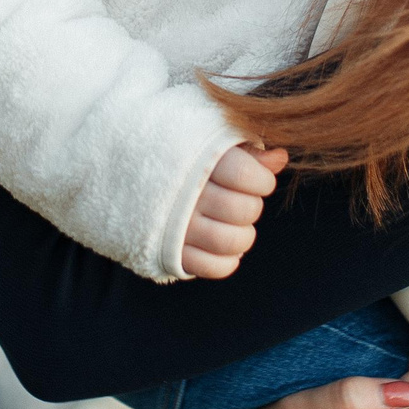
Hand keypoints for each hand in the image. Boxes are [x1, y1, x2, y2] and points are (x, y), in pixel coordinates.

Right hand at [180, 144, 287, 278]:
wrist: (129, 171)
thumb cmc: (182, 155)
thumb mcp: (212, 141)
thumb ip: (248, 150)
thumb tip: (279, 158)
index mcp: (196, 158)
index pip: (246, 175)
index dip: (262, 180)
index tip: (257, 178)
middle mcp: (184, 193)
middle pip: (243, 210)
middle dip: (252, 206)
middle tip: (240, 199)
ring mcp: (176, 226)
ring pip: (230, 241)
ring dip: (243, 235)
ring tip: (235, 225)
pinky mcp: (169, 252)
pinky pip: (212, 267)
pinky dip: (227, 261)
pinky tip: (223, 246)